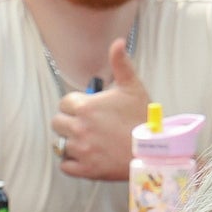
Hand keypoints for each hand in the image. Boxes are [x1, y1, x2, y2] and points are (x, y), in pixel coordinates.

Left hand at [53, 40, 150, 180]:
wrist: (154, 152)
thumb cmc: (143, 119)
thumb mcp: (133, 87)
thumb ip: (121, 64)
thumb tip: (118, 42)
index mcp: (85, 107)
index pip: (64, 103)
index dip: (75, 105)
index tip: (86, 110)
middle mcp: (79, 128)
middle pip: (57, 123)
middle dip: (68, 122)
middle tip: (84, 125)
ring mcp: (81, 150)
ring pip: (60, 144)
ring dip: (69, 142)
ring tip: (85, 141)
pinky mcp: (85, 169)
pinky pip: (65, 166)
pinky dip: (71, 163)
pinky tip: (84, 157)